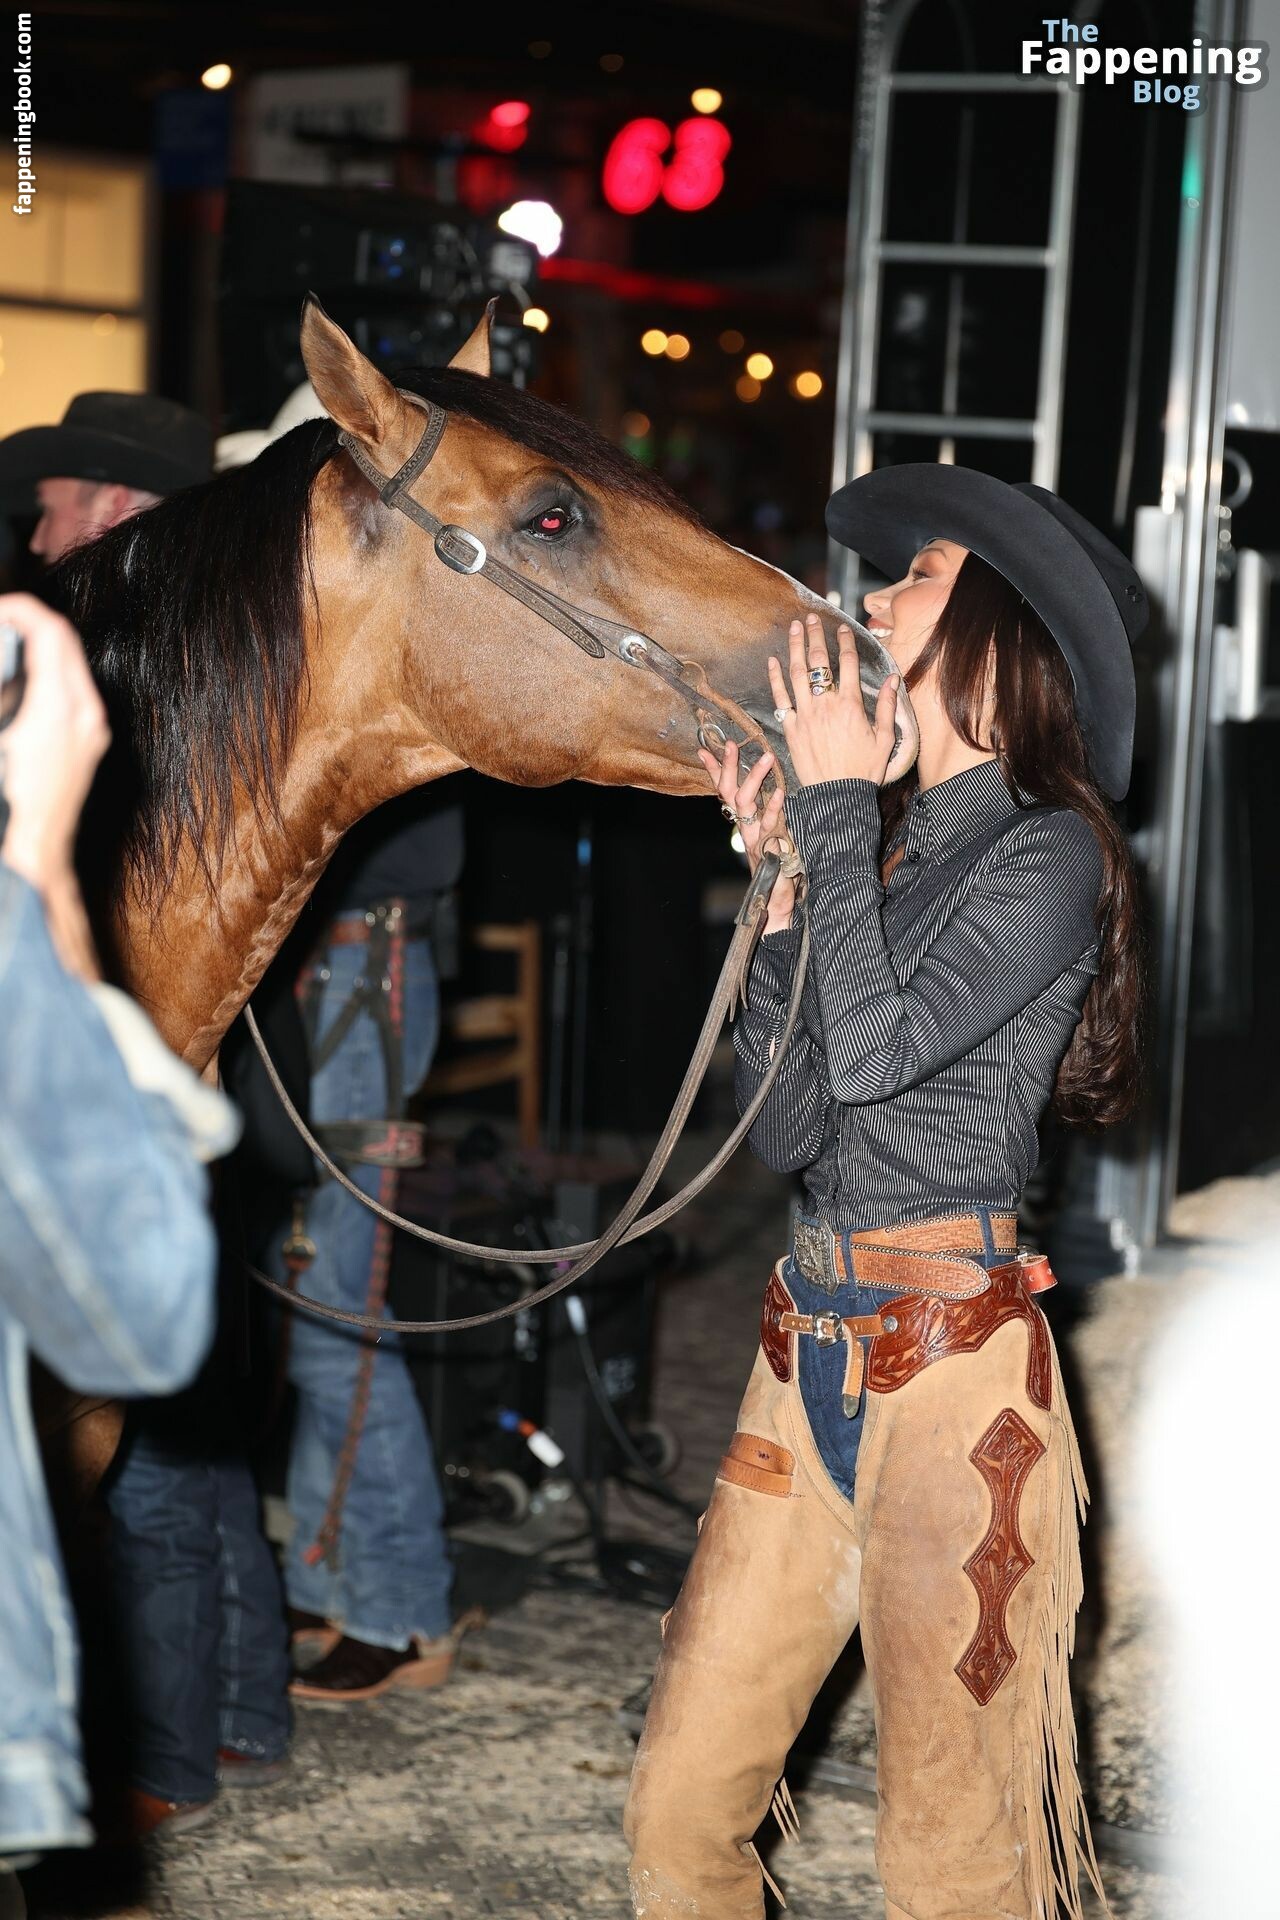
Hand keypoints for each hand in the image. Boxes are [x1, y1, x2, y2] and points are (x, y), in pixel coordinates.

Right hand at [0, 594, 108, 978]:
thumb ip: (5, 687)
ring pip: (70, 665)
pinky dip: (46, 674)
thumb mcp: (1, 729)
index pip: (50, 631)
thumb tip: (7, 669)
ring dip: (38, 647)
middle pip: (63, 643)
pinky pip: (72, 691)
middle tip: (0, 622)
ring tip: (6, 646)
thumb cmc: (11, 801)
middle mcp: (85, 714)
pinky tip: (18, 684)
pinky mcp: (87, 746)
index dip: (20, 610)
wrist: (33, 860)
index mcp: (61, 706)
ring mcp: (91, 731)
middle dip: (28, 623)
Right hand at [697, 741, 795, 932]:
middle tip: (731, 745)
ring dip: (754, 780)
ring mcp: (754, 837)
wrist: (776, 901)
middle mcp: (745, 828)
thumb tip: (773, 791)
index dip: (715, 770)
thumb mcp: (773, 834)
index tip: (705, 749)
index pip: (725, 790)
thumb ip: (769, 814)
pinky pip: (769, 825)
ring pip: (746, 804)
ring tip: (766, 758)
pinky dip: (774, 808)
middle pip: (730, 793)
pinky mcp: (768, 849)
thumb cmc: (778, 867)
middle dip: (728, 767)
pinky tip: (780, 793)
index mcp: (744, 822)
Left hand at [770, 612, 899, 788]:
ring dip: (794, 648)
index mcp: (851, 705)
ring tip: (793, 629)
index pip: (847, 664)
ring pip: (797, 674)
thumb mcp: (885, 739)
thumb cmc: (864, 771)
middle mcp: (826, 705)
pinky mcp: (790, 729)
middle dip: (815, 636)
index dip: (846, 642)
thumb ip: (887, 706)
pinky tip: (772, 661)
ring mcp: (805, 715)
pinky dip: (775, 679)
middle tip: (811, 618)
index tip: (843, 628)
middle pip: (819, 662)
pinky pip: (780, 699)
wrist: (838, 796)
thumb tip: (893, 679)